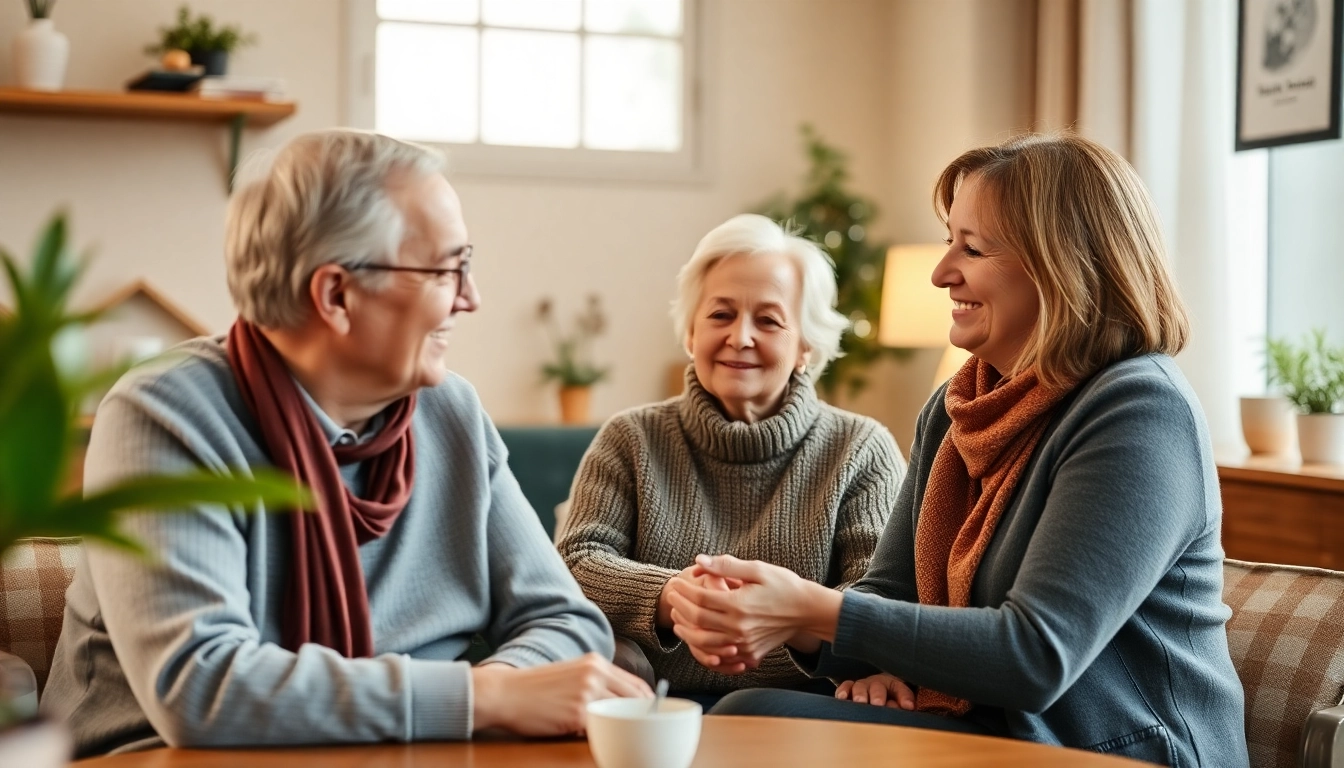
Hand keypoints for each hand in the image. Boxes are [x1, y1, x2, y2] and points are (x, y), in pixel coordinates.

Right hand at [471, 653, 651, 736]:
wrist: (504, 693)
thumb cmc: (533, 688)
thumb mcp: (570, 674)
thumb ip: (596, 683)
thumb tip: (621, 703)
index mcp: (595, 662)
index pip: (637, 684)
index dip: (649, 704)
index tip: (653, 717)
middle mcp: (595, 674)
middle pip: (635, 700)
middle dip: (642, 719)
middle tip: (644, 734)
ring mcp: (588, 693)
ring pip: (621, 715)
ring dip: (623, 729)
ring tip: (623, 739)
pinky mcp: (577, 713)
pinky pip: (600, 729)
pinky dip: (602, 737)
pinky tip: (598, 741)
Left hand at [666, 554, 840, 669]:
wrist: (808, 610)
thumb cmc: (784, 586)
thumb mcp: (757, 569)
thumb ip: (726, 565)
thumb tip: (699, 561)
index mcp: (739, 605)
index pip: (699, 598)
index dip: (683, 590)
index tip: (675, 582)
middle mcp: (739, 627)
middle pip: (697, 619)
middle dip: (679, 607)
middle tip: (671, 596)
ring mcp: (744, 643)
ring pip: (704, 641)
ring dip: (686, 629)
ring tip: (677, 617)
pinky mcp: (749, 653)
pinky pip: (719, 655)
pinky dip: (703, 647)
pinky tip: (697, 636)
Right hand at [835, 673, 914, 709]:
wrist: (874, 694)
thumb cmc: (888, 701)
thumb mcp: (898, 703)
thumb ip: (902, 705)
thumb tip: (907, 708)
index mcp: (893, 686)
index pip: (900, 689)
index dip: (904, 697)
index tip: (908, 707)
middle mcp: (876, 684)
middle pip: (878, 686)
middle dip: (878, 695)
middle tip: (878, 703)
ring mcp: (862, 686)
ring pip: (860, 686)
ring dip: (860, 694)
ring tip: (860, 702)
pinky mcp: (848, 689)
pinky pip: (845, 686)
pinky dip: (843, 691)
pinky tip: (842, 697)